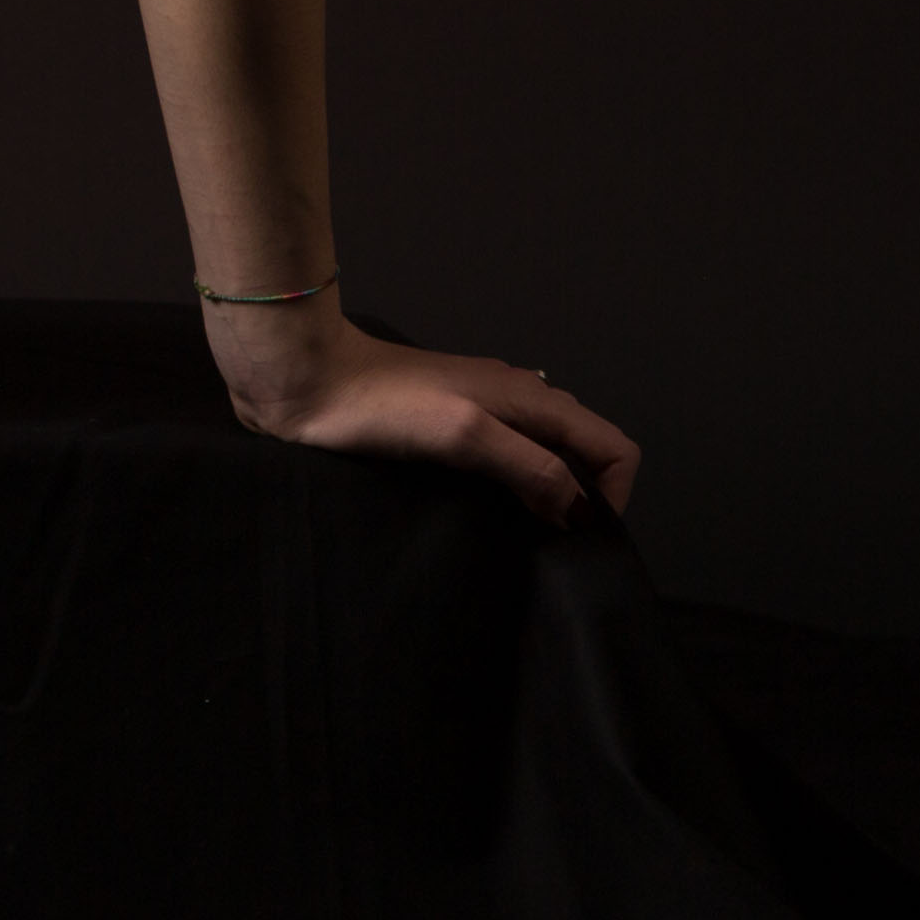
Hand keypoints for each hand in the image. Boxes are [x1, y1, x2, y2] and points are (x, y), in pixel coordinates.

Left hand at [214, 311, 641, 526]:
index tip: (582, 534)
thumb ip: (529, 465)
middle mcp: (517, 400)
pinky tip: (489, 507)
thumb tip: (576, 506)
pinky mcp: (449, 424)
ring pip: (545, 456)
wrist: (305, 379)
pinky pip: (505, 457)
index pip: (613, 445)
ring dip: (547, 493)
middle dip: (584, 497)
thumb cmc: (377, 403)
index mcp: (531, 397)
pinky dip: (514, 484)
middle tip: (553, 540)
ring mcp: (482, 410)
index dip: (614, 494)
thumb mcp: (464, 435)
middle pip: (583, 452)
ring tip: (523, 531)